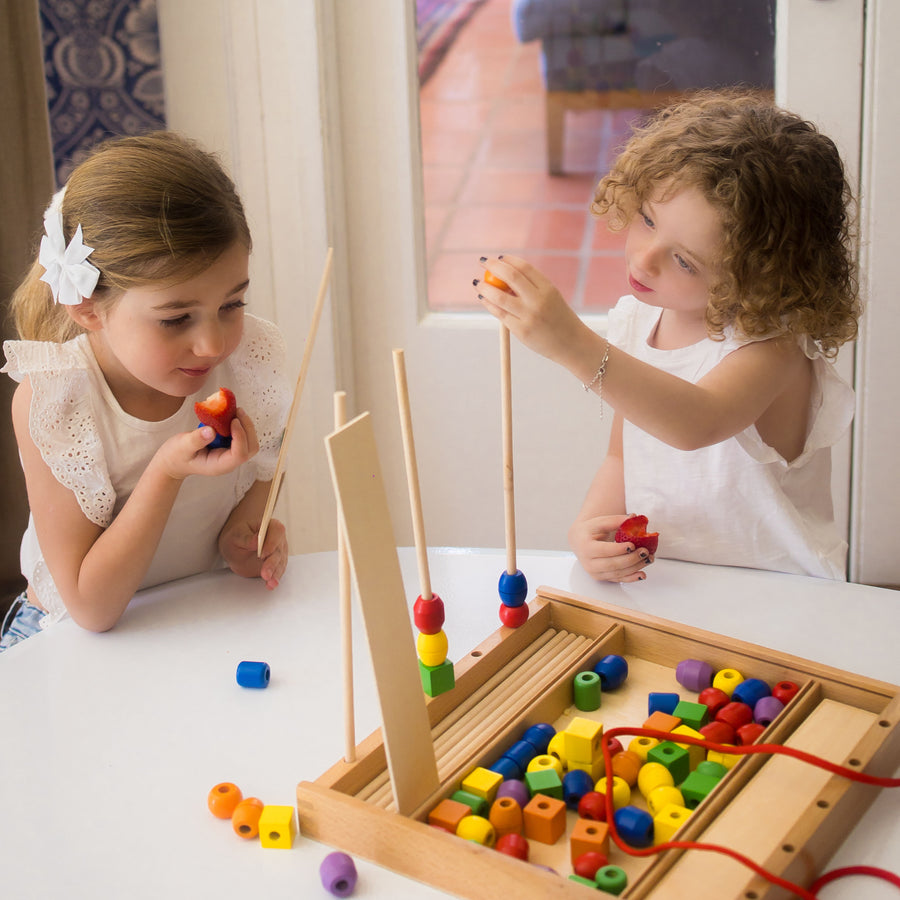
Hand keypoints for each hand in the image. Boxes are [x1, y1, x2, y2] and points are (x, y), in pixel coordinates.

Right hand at [152, 408, 259, 481]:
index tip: (233, 421)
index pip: (240, 454)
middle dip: (248, 429)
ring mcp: (230, 454)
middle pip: (250, 448)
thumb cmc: (176, 456)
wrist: (173, 461)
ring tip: (235, 410)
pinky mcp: (229, 446)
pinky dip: (240, 424)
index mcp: (219, 465)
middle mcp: (229, 461)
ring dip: (246, 425)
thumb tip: (211, 431)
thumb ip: (195, 440)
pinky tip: (231, 413)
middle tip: (238, 411)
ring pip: (249, 442)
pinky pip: (242, 436)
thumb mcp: (182, 447)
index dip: (241, 437)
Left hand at [220, 516, 287, 589]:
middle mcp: (278, 538)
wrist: (236, 544)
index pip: (277, 531)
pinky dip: (274, 578)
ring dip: (275, 573)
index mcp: (269, 526)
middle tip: (265, 574)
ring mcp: (279, 551)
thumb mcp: (235, 535)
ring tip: (270, 583)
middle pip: (279, 550)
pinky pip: (277, 570)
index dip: (272, 542)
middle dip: (272, 563)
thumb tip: (256, 541)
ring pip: (280, 562)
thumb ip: (246, 538)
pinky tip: (271, 584)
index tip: (263, 554)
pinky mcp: (277, 563)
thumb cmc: (237, 535)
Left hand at [474, 255, 590, 367]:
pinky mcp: (521, 331)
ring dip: (484, 287)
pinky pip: (500, 314)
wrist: (571, 344)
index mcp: (548, 289)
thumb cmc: (558, 318)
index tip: (499, 258)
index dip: (508, 260)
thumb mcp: (550, 297)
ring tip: (478, 283)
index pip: (524, 268)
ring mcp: (529, 316)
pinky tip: (484, 299)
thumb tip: (503, 277)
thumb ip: (530, 288)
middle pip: (510, 277)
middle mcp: (538, 301)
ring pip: (499, 297)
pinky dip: (488, 304)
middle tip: (483, 261)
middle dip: (493, 266)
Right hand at [568, 514, 653, 582]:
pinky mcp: (602, 578)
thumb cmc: (590, 531)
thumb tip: (634, 517)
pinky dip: (632, 578)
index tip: (632, 545)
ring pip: (618, 573)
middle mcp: (588, 563)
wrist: (580, 541)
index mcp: (586, 547)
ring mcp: (595, 573)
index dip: (618, 549)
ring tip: (648, 559)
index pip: (604, 550)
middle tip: (645, 551)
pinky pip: (619, 580)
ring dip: (635, 567)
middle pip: (613, 564)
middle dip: (631, 559)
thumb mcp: (600, 522)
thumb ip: (616, 520)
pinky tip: (642, 574)